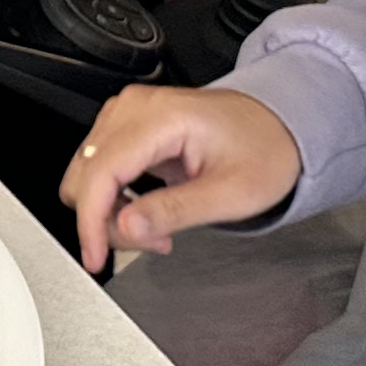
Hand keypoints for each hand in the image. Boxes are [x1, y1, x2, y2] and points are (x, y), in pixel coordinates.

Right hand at [67, 85, 301, 273]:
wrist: (277, 127)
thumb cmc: (264, 150)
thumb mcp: (232, 193)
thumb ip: (175, 211)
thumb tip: (126, 228)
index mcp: (163, 117)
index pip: (102, 171)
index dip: (91, 221)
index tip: (95, 256)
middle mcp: (136, 108)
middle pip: (87, 176)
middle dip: (110, 220)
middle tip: (153, 241)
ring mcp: (128, 114)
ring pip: (87, 176)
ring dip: (113, 213)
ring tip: (157, 229)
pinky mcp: (126, 127)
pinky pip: (98, 169)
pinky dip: (115, 200)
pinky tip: (147, 212)